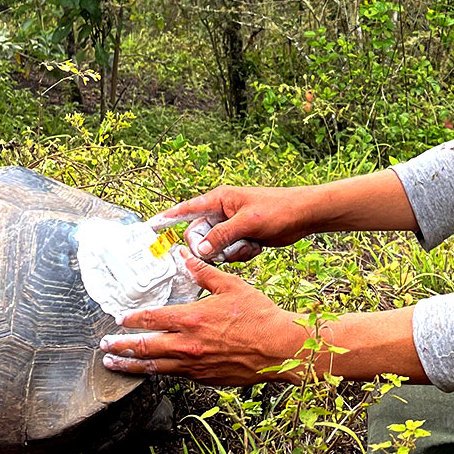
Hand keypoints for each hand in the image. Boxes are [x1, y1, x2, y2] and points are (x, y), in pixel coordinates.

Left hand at [99, 256, 323, 383]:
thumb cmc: (259, 315)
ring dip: (130, 364)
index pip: (152, 319)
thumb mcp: (231, 286)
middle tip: (104, 345)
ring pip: (153, 367)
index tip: (120, 319)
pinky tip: (149, 371)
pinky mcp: (204, 378)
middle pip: (144, 347)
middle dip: (120, 346)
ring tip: (113, 363)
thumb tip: (183, 254)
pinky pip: (172, 376)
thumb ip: (202, 272)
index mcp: (192, 319)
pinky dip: (155, 373)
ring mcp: (194, 365)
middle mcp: (187, 345)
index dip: (132, 319)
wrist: (279, 348)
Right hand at [150, 185, 321, 262]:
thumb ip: (222, 236)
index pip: (186, 209)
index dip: (167, 218)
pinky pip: (230, 253)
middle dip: (213, 247)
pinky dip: (242, 254)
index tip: (149, 226)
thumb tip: (200, 251)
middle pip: (200, 236)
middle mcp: (222, 212)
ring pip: (216, 248)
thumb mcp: (248, 222)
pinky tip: (257, 246)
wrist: (304, 216)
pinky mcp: (241, 238)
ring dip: (232, 252)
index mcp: (220, 200)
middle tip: (229, 248)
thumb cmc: (278, 210)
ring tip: (251, 243)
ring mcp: (232, 226)